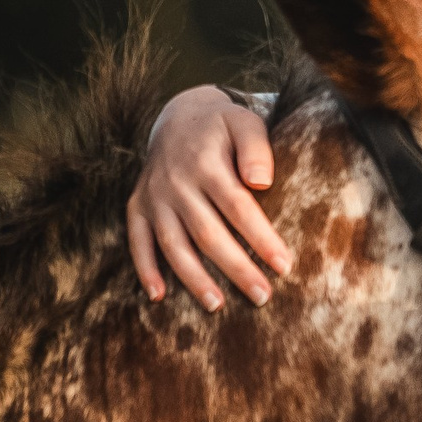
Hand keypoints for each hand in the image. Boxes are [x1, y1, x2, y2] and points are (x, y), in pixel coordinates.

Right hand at [125, 86, 292, 308]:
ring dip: (193, 278)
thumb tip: (262, 183)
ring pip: (173, 245)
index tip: (284, 265)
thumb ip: (256, 149)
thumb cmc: (223, 127)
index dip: (261, 238)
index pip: (238, 208)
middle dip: (236, 268)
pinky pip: (137, 241)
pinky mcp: (138, 207)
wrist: (179, 116)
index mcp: (206, 164)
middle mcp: (176, 184)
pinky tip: (158, 297)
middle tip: (263, 296)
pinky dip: (145, 269)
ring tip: (217, 305)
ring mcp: (154, 198)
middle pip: (208, 234)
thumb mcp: (244, 122)